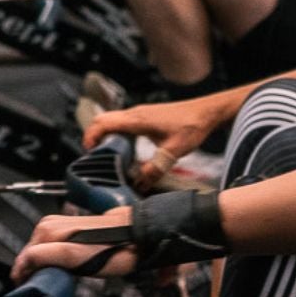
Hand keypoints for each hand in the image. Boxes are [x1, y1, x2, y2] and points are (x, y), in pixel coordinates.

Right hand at [13, 208, 138, 279]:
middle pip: (30, 254)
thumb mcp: (76, 257)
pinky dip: (50, 259)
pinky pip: (50, 247)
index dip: (22, 276)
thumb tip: (24, 263)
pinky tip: (59, 269)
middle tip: (38, 289)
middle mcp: (49, 224)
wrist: (136, 235)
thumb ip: (46, 257)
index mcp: (47, 231)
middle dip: (30, 272)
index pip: (24, 257)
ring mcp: (59, 224)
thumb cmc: (111, 250)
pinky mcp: (69, 228)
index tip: (25, 292)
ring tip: (47, 282)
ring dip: (40, 266)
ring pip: (39, 251)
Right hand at [83, 99, 225, 185]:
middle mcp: (135, 114)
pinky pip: (123, 122)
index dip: (91, 136)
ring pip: (112, 120)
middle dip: (93, 136)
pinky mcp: (146, 116)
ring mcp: (140, 113)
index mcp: (137, 120)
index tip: (88, 151)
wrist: (207, 112)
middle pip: (103, 119)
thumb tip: (139, 184)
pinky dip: (116, 133)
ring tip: (107, 155)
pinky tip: (125, 149)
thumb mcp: (172, 152)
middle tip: (93, 156)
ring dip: (105, 135)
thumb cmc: (192, 126)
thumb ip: (154, 169)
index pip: (104, 123)